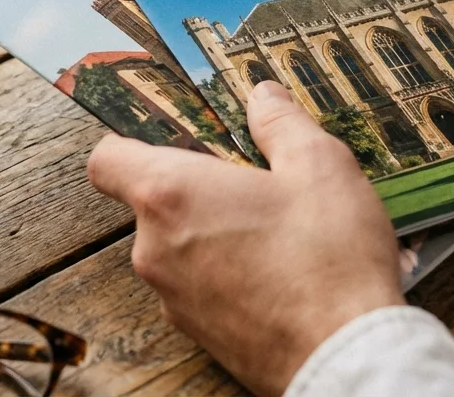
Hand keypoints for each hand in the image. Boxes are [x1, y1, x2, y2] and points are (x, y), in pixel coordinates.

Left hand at [88, 81, 403, 395]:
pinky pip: (201, 287)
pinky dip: (229, 275)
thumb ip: (282, 124)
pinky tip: (281, 272)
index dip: (130, 142)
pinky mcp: (198, 333)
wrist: (344, 356)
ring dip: (216, 234)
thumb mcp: (319, 165)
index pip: (108, 159)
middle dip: (199, 190)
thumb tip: (263, 98)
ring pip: (180, 248)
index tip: (167, 138)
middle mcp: (156, 248)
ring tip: (280, 233)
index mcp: (171, 194)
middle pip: (153, 203)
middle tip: (255, 185)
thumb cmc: (329, 260)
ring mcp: (173, 297)